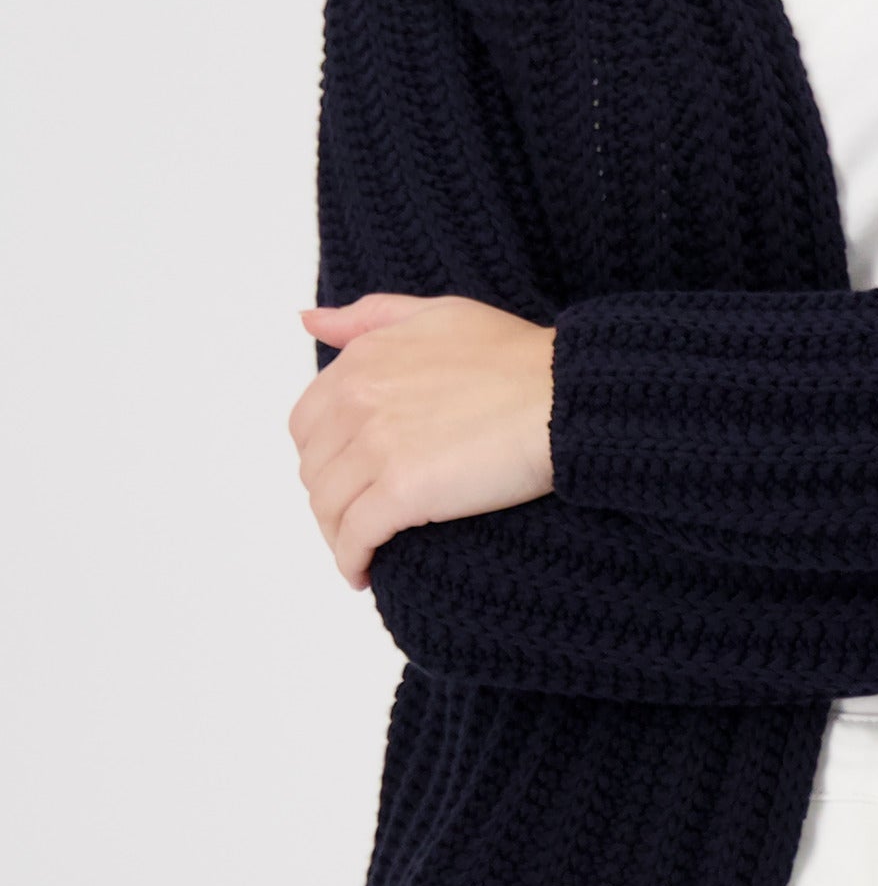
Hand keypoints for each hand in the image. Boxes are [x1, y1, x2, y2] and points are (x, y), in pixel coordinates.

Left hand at [289, 292, 555, 590]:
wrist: (563, 394)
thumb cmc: (514, 355)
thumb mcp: (437, 313)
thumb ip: (369, 317)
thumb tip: (309, 321)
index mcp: (362, 360)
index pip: (306, 423)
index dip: (324, 455)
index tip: (349, 476)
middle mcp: (357, 400)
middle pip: (314, 469)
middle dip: (331, 498)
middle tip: (359, 518)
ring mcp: (377, 447)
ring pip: (327, 508)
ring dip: (338, 535)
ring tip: (362, 550)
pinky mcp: (402, 492)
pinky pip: (354, 537)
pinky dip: (351, 560)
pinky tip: (364, 572)